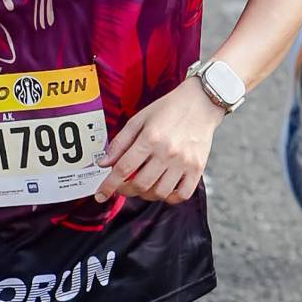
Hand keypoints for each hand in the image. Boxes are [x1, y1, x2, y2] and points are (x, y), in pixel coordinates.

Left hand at [97, 78, 224, 205]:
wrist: (201, 102)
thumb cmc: (167, 109)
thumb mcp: (139, 119)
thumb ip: (120, 143)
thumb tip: (103, 164)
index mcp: (150, 138)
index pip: (123, 169)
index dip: (108, 185)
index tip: (100, 195)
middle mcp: (167, 152)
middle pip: (140, 184)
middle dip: (126, 190)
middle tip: (122, 186)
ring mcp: (184, 162)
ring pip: (160, 193)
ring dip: (146, 194)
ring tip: (143, 185)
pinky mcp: (198, 168)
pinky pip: (182, 195)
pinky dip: (170, 198)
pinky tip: (163, 188)